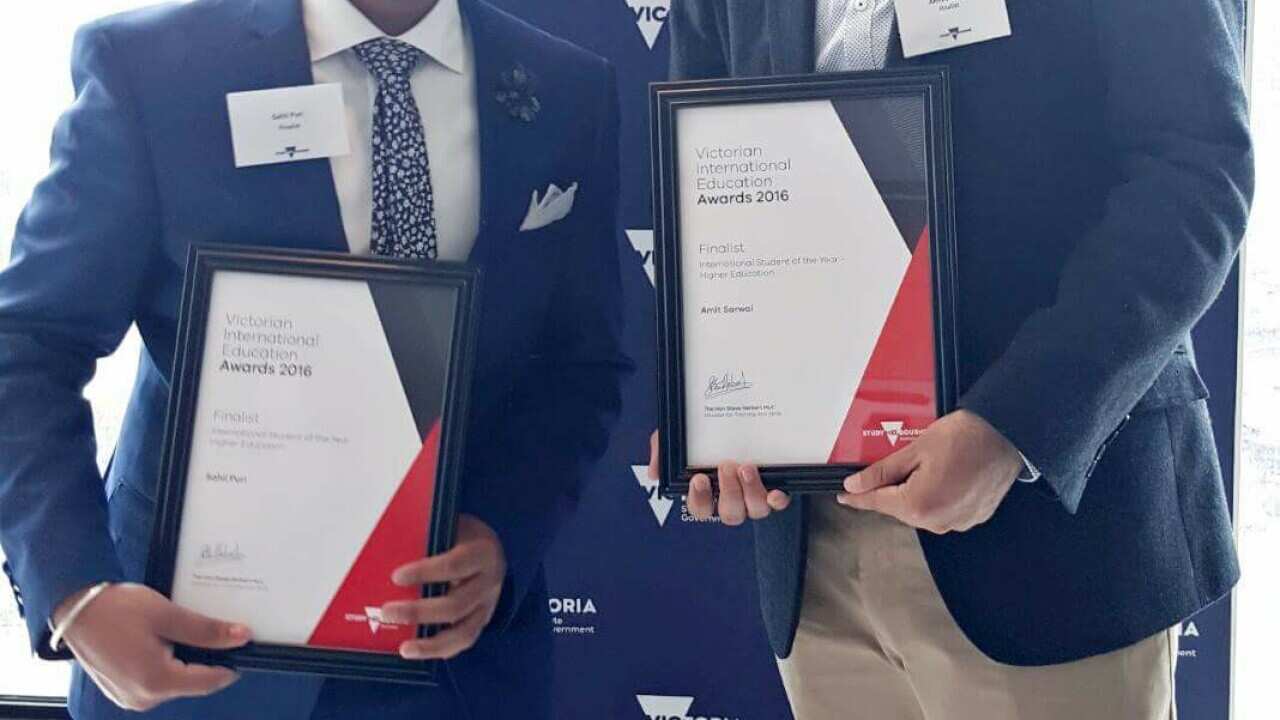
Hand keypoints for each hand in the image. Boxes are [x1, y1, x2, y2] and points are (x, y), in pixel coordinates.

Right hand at [57, 583, 249, 711]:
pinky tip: (162, 642)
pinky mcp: (122, 692)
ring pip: (175, 682)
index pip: (210, 681)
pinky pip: (156, 682)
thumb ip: (207, 631)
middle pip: (193, 683)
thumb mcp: (168, 615)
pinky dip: (166, 665)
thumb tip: (242, 637)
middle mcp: (143, 698)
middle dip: (204, 659)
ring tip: (178, 633)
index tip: (241, 644)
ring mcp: (130, 698)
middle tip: (206, 630)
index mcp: (156, 682)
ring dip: (184, 662)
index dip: (230, 663)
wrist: (74, 610)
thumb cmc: (117, 609)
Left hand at [380, 514, 505, 659]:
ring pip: (463, 633)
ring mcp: (488, 606)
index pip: (454, 565)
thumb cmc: (461, 536)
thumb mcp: (450, 527)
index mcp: (482, 552)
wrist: (491, 549)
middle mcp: (489, 582)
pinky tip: (416, 651)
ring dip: (430, 643)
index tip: (396, 577)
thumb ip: (427, 539)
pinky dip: (438, 650)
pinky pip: (463, 642)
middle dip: (419, 612)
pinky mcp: (481, 622)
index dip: (425, 572)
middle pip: (455, 605)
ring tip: (404, 647)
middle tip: (387, 612)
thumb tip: (388, 552)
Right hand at [648, 430, 790, 525]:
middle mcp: (731, 498)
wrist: (734, 409)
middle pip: (730, 514)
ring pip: (755, 511)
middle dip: (728, 492)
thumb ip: (662, 452)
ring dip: (751, 492)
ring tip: (747, 467)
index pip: (700, 509)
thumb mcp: (676, 437)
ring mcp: (753, 495)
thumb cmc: (701, 433)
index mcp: (708, 492)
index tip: (698, 478)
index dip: (699, 499)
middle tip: (725, 466)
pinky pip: (778, 502)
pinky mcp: (774, 486)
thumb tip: (655, 473)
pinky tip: (776, 492)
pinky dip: (778, 500)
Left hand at [836, 409, 1024, 533]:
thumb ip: (882, 472)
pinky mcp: (971, 518)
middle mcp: (939, 521)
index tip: (844, 496)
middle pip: (899, 508)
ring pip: (921, 510)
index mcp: (919, 505)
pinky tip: (942, 475)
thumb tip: (856, 483)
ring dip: (915, 492)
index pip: (876, 503)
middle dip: (891, 489)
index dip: (857, 497)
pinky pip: (942, 511)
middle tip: (896, 463)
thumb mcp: (915, 450)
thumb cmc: (966, 438)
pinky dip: (936, 496)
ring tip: (927, 464)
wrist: (1007, 436)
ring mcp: (957, 522)